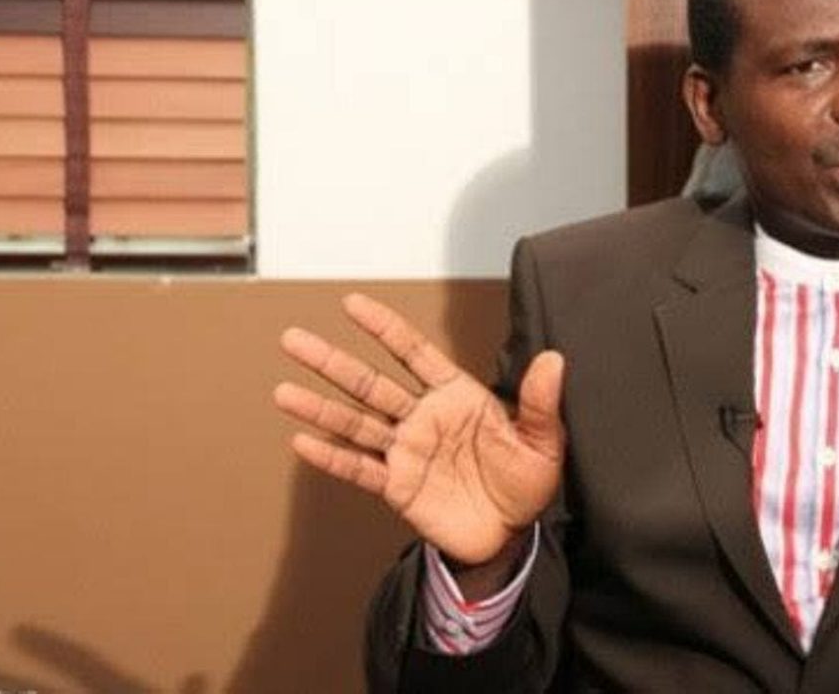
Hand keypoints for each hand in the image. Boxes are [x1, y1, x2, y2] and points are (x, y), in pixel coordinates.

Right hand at [273, 294, 565, 573]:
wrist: (512, 534)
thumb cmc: (526, 482)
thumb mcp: (543, 442)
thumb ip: (541, 401)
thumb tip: (554, 358)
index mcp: (456, 396)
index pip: (414, 354)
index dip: (385, 328)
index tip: (352, 303)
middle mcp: (423, 417)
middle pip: (371, 384)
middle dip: (332, 362)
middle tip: (293, 338)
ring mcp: (406, 451)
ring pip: (356, 423)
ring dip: (320, 408)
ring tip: (283, 392)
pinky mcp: (397, 487)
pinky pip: (359, 468)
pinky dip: (332, 457)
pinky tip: (302, 442)